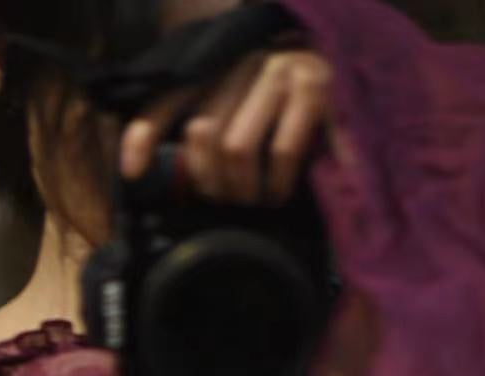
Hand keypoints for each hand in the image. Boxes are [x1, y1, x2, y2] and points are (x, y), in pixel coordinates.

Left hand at [119, 47, 336, 206]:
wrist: (351, 65)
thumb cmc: (288, 102)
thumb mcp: (241, 106)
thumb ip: (206, 127)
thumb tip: (157, 169)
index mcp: (220, 67)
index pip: (168, 97)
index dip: (145, 134)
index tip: (133, 172)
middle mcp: (244, 64)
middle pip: (202, 135)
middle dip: (211, 182)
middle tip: (228, 201)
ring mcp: (279, 73)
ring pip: (237, 147)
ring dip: (244, 188)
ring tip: (257, 200)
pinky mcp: (314, 90)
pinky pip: (281, 151)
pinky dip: (277, 183)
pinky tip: (280, 193)